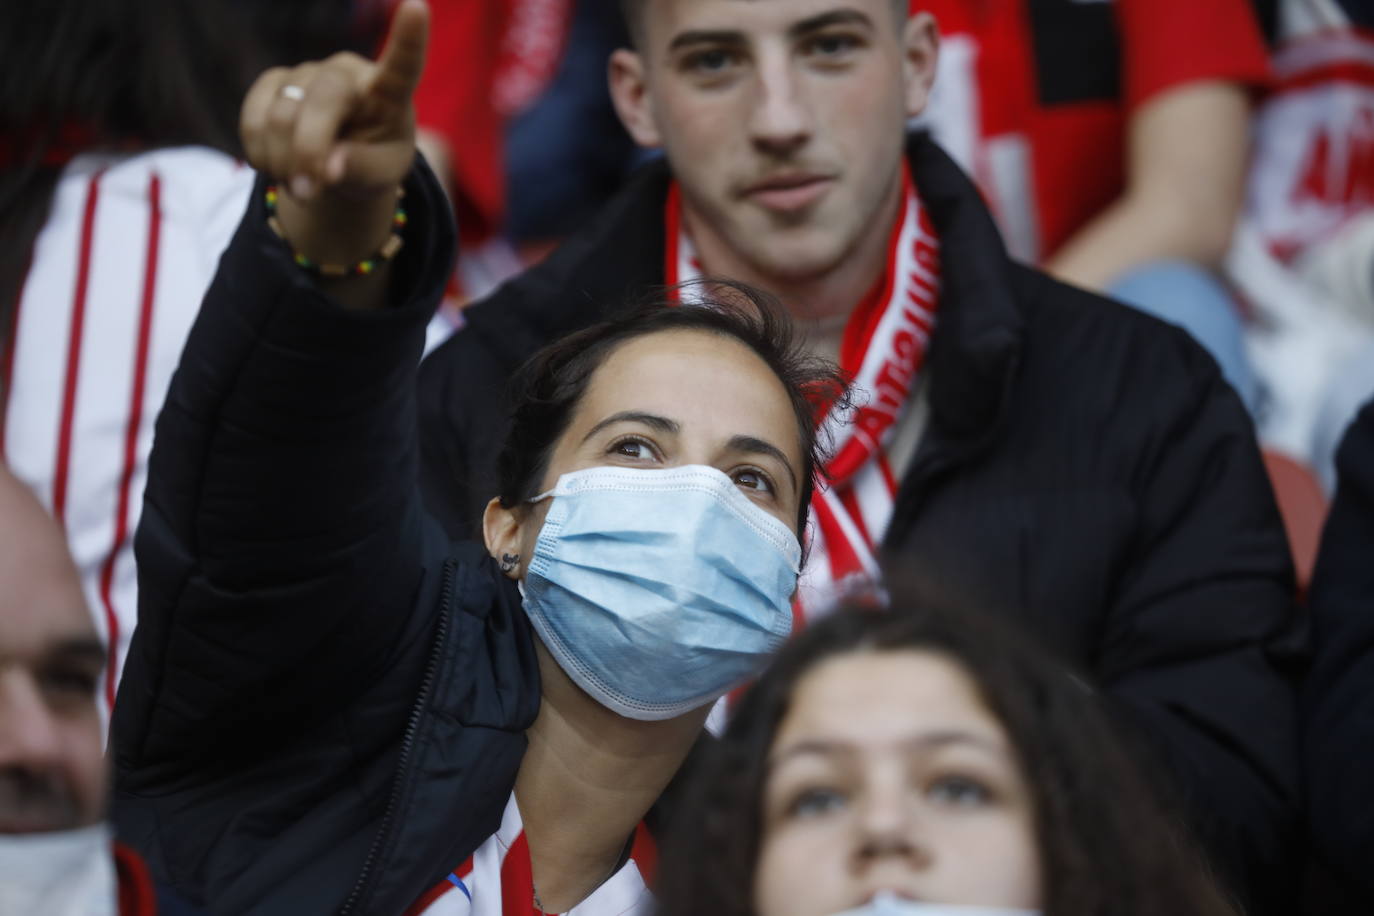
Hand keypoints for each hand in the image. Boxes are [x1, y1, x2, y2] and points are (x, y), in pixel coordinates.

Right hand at [240, 0, 428, 200]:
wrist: (341, 161)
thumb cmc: (373, 162)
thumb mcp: (380, 176)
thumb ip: (361, 170)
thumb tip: (328, 167)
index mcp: (388, 92)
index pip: (402, 64)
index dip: (408, 39)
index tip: (418, 8)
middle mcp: (347, 72)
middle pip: (321, 101)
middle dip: (309, 153)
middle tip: (309, 193)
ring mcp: (307, 72)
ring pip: (280, 117)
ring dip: (285, 164)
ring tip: (302, 187)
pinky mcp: (273, 82)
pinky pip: (253, 120)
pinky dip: (261, 154)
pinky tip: (277, 168)